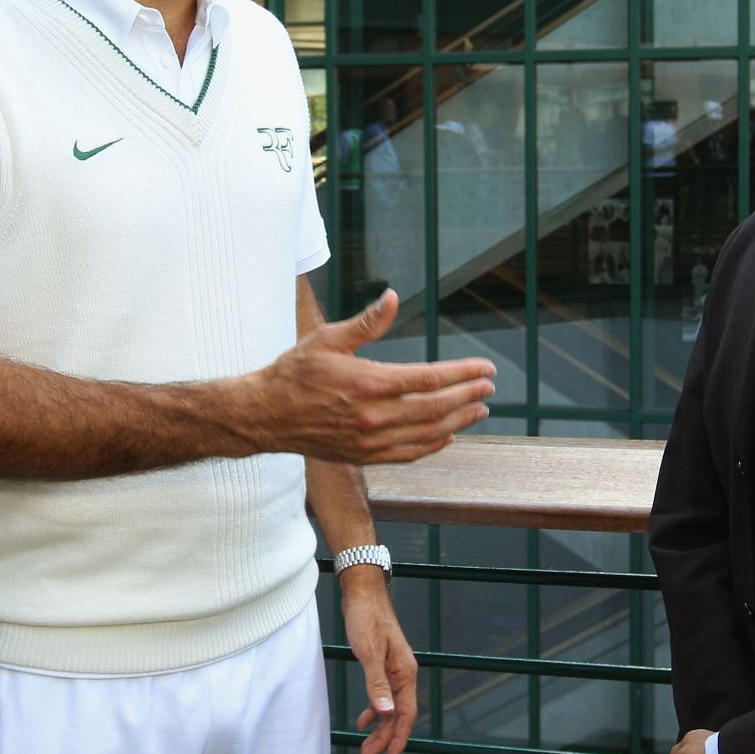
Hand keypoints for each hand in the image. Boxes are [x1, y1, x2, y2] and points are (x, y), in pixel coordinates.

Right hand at [257, 289, 494, 462]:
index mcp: (369, 382)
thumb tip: (393, 297)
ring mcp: (370, 440)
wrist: (265, 415)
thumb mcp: (328, 339)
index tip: (485, 369)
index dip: (463, 374)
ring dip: (458, 422)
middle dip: (468, 396)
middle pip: (435, 408)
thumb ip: (367, 322)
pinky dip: (432, 446)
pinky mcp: (363, 456)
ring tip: (479, 410)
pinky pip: (408, 454)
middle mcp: (373, 415)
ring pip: (427, 434)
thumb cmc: (295, 372)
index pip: (430, 379)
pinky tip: (447, 436)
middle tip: (489, 388)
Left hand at [342, 568, 417, 753]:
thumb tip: (385, 714)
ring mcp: (394, 669)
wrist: (364, 593)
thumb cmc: (367, 619)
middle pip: (398, 714)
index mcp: (405, 672)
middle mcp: (403, 673)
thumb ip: (376, 684)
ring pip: (390, 707)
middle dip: (385, 738)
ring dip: (379, 727)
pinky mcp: (383, 665)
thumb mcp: (369, 652)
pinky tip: (363, 720)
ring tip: (365, 746)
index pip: (406, 714)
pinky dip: (374, 710)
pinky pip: (382, 696)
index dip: (398, 738)